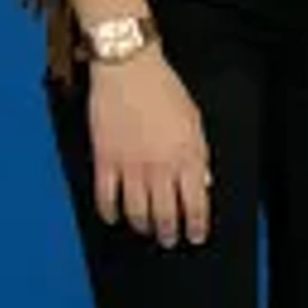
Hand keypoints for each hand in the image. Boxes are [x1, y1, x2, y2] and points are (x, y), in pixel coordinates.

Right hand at [87, 52, 211, 245]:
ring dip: (142, 226)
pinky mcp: (105, 160)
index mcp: (187, 156)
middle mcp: (160, 167)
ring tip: (146, 229)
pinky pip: (106, 197)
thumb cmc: (164, 89)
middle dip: (169, 233)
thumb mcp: (194, 121)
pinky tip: (114, 217)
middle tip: (169, 240)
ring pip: (136, 211)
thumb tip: (203, 183)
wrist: (129, 67)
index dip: (197, 226)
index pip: (196, 204)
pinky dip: (110, 212)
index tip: (195, 236)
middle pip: (165, 214)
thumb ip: (199, 155)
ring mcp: (130, 166)